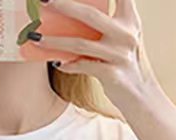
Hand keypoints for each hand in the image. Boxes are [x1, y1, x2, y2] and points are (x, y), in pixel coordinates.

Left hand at [32, 0, 160, 111]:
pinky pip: (83, 66)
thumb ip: (103, 23)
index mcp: (129, 19)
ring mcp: (120, 55)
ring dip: (54, 41)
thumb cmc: (123, 62)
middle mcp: (126, 34)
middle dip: (63, 5)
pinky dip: (68, 64)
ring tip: (36, 38)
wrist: (139, 95)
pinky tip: (57, 63)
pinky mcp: (112, 74)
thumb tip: (68, 13)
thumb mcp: (120, 38)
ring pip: (79, 43)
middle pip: (89, 14)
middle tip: (44, 0)